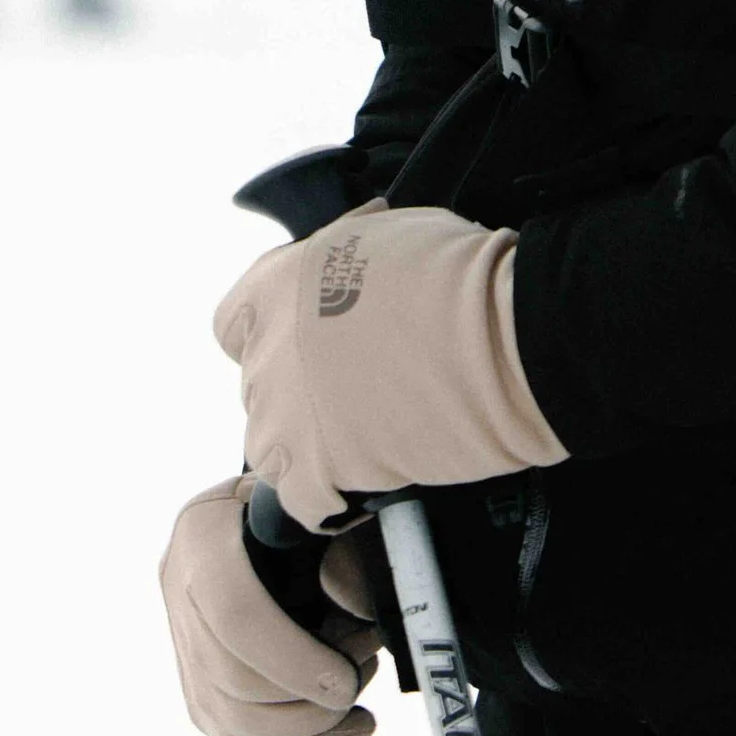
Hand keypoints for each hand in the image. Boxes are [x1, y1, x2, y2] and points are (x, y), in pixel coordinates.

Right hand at [158, 477, 383, 735]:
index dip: (292, 659)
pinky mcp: (195, 684)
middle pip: (231, 682)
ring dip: (306, 731)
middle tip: (360, 680)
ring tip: (357, 709)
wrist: (279, 513)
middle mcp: (177, 584)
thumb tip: (354, 609)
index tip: (345, 682)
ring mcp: (181, 639)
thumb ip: (345, 548)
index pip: (235, 613)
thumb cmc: (314, 503)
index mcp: (204, 528)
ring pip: (230, 722)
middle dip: (306, 702)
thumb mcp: (328, 504)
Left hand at [211, 200, 564, 524]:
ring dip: (308, 447)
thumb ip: (348, 259)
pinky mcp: (314, 474)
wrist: (502, 337)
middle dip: (301, 390)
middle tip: (361, 389)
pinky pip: (304, 501)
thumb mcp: (391, 234)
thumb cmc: (463, 275)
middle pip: (261, 386)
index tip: (302, 345)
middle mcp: (269, 350)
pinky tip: (372, 481)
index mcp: (279, 285)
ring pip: (271, 447)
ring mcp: (285, 415)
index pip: (234, 322)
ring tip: (366, 440)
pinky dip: (332, 499)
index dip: (269, 334)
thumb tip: (360, 267)